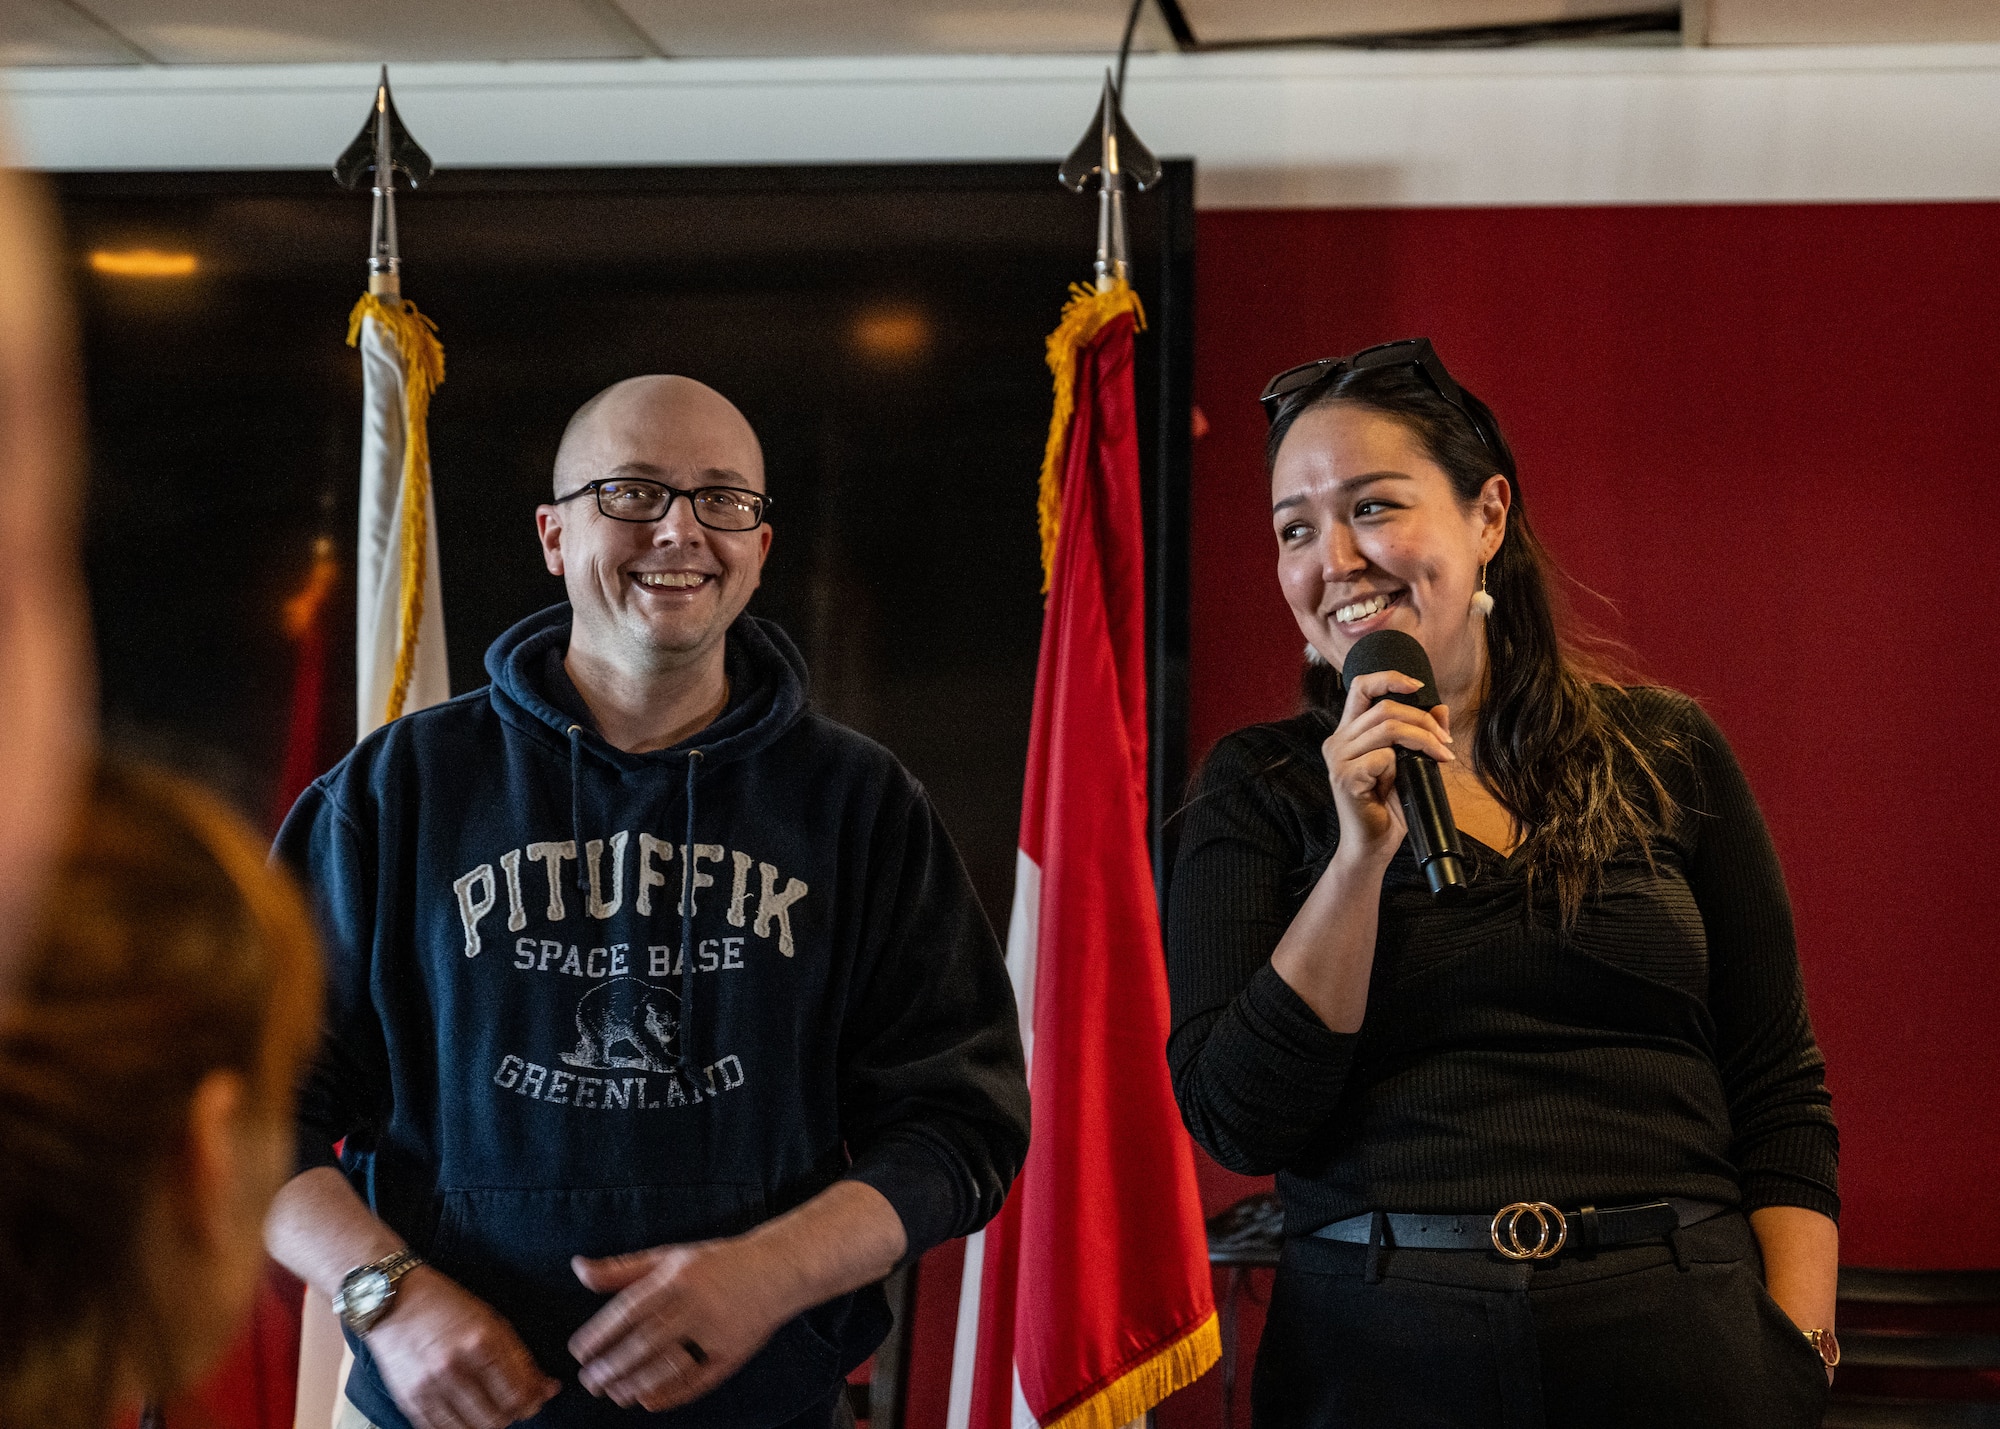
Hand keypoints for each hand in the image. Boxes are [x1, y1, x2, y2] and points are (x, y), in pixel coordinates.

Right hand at [365, 1267, 559, 1428]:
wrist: (393, 1301)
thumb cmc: (447, 1306)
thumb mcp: (491, 1321)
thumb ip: (519, 1358)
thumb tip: (547, 1388)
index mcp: (481, 1342)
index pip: (518, 1393)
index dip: (533, 1401)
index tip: (537, 1397)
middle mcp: (455, 1367)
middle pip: (497, 1418)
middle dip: (512, 1414)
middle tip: (514, 1403)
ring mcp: (429, 1387)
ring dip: (487, 1423)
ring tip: (490, 1407)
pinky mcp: (409, 1400)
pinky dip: (459, 1428)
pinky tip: (466, 1413)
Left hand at [569, 1237, 794, 1411]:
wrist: (777, 1269)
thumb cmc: (716, 1262)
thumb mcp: (669, 1257)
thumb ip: (623, 1269)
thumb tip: (578, 1268)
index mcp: (679, 1276)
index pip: (631, 1309)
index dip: (602, 1333)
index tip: (579, 1352)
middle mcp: (697, 1302)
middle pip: (646, 1340)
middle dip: (614, 1365)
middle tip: (590, 1382)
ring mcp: (718, 1330)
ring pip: (669, 1363)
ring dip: (637, 1382)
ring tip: (613, 1394)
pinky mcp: (733, 1352)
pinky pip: (699, 1379)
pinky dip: (672, 1393)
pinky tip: (648, 1400)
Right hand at [1320, 669, 1454, 865]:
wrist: (1373, 847)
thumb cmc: (1388, 808)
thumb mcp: (1409, 764)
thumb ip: (1420, 735)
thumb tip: (1441, 708)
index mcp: (1347, 734)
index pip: (1360, 688)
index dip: (1389, 679)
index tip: (1418, 686)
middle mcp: (1337, 742)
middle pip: (1384, 708)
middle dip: (1422, 720)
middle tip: (1444, 742)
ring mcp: (1338, 759)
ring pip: (1388, 728)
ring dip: (1423, 739)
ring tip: (1441, 756)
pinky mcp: (1345, 778)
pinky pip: (1384, 757)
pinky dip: (1403, 765)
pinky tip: (1407, 781)